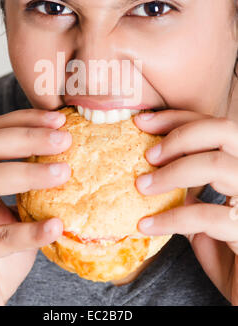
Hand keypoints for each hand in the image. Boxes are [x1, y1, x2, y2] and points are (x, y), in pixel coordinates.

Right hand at [0, 109, 71, 305]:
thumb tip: (72, 162)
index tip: (59, 119)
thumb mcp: (15, 212)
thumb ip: (31, 189)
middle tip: (65, 139)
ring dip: (28, 172)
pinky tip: (56, 227)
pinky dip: (30, 231)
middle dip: (27, 137)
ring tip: (64, 173)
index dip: (23, 120)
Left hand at [134, 110, 237, 305]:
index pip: (214, 126)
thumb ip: (188, 192)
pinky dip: (170, 218)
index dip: (178, 118)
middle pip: (224, 130)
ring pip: (216, 165)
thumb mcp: (205, 215)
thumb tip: (151, 169)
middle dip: (180, 135)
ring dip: (172, 173)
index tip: (142, 121)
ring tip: (142, 186)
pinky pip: (206, 216)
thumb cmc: (229, 251)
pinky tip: (146, 225)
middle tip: (148, 154)